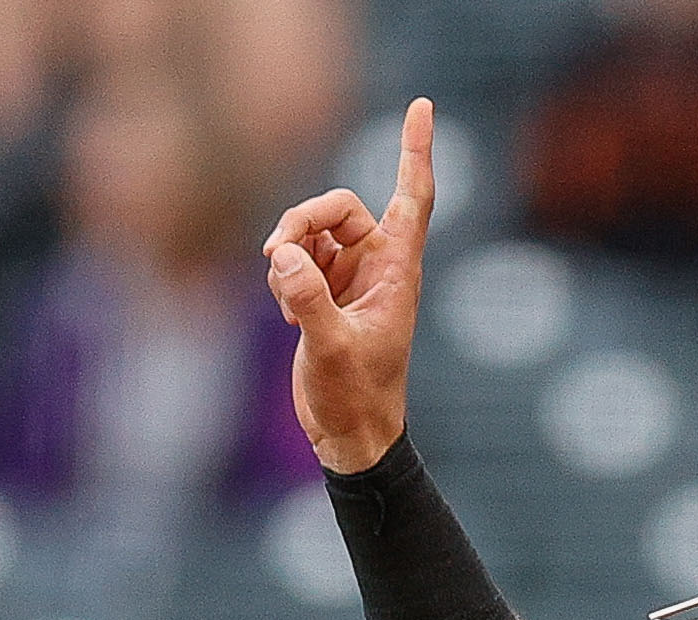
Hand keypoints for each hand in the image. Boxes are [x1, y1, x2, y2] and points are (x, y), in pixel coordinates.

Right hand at [265, 97, 434, 474]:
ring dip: (288, 257)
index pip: (412, 198)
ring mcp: (349, 278)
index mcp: (397, 272)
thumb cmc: (356, 398)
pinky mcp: (324, 293)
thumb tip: (284, 256)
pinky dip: (284, 278)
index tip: (421, 106)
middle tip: (276, 256)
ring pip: (311, 233)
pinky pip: (296, 261)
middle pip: (337, 207)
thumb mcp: (331, 348)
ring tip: (285, 302)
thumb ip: (308, 300)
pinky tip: (287, 314)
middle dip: (301, 223)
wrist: (349, 435)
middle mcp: (377, 266)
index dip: (415, 151)